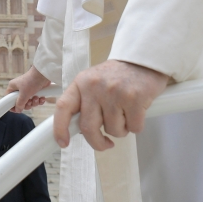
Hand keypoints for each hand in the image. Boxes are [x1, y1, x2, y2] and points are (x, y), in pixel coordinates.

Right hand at [7, 66, 51, 111]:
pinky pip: (35, 100)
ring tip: (36, 98)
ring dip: (34, 102)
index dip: (12, 105)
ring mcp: (28, 90)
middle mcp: (19, 88)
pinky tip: (41, 98)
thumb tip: (17, 110)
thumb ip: (19, 104)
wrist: (43, 74)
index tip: (17, 110)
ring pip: (29, 102)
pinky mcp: (35, 90)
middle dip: (27, 104)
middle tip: (29, 102)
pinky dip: (39, 100)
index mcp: (13, 87)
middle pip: (20, 102)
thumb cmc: (31, 81)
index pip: (8, 99)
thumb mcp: (23, 95)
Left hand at [53, 60, 168, 150]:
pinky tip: (137, 111)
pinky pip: (133, 128)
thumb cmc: (117, 76)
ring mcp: (114, 92)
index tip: (63, 142)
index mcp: (81, 82)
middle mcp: (95, 87)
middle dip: (97, 142)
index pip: (63, 107)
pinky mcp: (134, 99)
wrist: (143, 60)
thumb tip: (76, 130)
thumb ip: (84, 102)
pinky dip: (136, 126)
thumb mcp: (93, 82)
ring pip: (114, 130)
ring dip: (121, 129)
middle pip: (88, 127)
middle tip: (106, 143)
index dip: (60, 128)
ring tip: (125, 113)